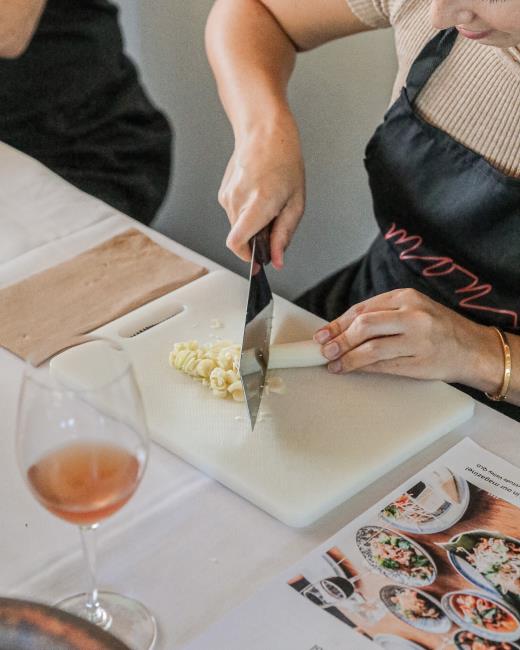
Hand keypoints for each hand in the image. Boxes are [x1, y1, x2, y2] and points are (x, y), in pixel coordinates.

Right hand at [218, 110, 304, 268]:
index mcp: (258, 204)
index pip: (237, 243)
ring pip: (238, 226)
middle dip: (257, 239)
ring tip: (268, 203)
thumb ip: (284, 235)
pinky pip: (235, 214)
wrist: (264, 133)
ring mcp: (227, 197)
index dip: (247, 259)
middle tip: (274, 223)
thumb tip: (277, 259)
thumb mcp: (296, 202)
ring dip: (252, 224)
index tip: (257, 264)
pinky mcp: (223, 194)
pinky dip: (247, 213)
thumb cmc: (283, 161)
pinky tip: (258, 195)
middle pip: (241, 238)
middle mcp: (237, 202)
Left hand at [313, 288, 503, 392]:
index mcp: (406, 297)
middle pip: (364, 326)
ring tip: (334, 364)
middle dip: (338, 340)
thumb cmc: (439, 328)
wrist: (475, 349)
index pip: (362, 309)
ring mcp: (418, 340)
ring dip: (347, 358)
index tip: (322, 335)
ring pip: (371, 348)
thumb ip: (382, 316)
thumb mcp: (413, 310)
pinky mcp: (421, 363)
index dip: (337, 323)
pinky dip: (364, 368)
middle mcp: (413, 315)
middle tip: (324, 351)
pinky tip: (352, 369)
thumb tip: (341, 329)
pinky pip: (384, 366)